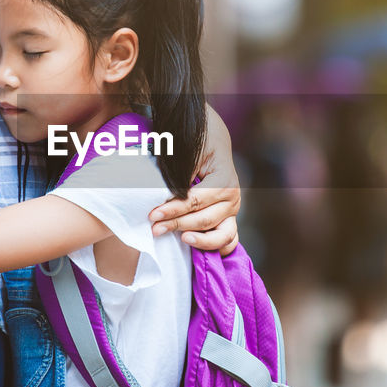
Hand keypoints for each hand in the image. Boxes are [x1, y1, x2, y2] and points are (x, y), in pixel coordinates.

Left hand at [150, 108, 240, 254]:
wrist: (213, 137)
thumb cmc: (199, 142)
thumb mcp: (190, 152)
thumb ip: (182, 175)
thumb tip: (168, 197)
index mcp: (225, 181)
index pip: (196, 201)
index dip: (174, 210)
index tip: (153, 214)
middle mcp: (233, 198)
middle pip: (205, 220)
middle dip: (178, 225)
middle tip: (155, 228)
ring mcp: (232, 211)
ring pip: (220, 236)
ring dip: (199, 241)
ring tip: (179, 240)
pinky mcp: (228, 219)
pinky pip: (228, 241)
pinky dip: (216, 248)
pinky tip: (197, 249)